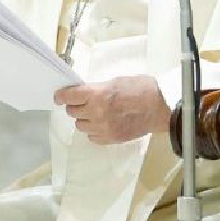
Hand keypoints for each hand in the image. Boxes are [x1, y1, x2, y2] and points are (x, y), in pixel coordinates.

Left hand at [53, 75, 170, 144]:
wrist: (161, 108)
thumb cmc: (142, 89)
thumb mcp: (116, 81)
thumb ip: (98, 89)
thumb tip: (84, 94)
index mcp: (97, 94)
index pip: (68, 97)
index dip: (61, 96)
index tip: (59, 97)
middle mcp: (96, 113)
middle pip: (72, 112)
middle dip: (76, 106)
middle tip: (84, 102)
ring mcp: (103, 128)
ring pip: (80, 125)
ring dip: (84, 119)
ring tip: (96, 114)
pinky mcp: (110, 139)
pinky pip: (92, 136)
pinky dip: (94, 130)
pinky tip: (103, 124)